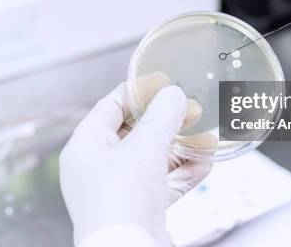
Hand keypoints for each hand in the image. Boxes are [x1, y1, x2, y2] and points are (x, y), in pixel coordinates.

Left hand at [59, 73, 214, 245]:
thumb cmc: (121, 202)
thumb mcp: (144, 147)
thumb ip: (161, 116)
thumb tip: (174, 95)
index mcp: (86, 148)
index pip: (109, 107)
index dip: (136, 92)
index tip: (161, 82)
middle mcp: (99, 168)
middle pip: (134, 133)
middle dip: (164, 122)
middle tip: (188, 108)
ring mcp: (120, 189)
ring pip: (152, 159)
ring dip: (179, 147)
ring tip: (203, 135)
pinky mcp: (140, 208)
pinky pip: (163, 182)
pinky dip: (183, 172)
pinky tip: (204, 162)